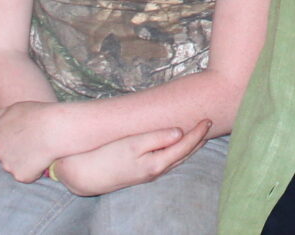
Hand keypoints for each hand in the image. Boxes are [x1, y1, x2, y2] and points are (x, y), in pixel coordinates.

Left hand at [0, 100, 71, 182]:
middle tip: (32, 142)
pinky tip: (43, 159)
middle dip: (15, 151)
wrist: (56, 128)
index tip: (25, 134)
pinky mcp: (20, 176)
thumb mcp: (15, 108)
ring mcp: (8, 166)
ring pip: (14, 166)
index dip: (12, 137)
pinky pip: (26, 176)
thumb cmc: (38, 114)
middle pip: (4, 154)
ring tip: (39, 150)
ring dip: (23, 162)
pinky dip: (34, 171)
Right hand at [50, 121, 212, 195]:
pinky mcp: (142, 172)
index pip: (185, 147)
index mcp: (157, 163)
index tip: (207, 119)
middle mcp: (156, 171)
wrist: (86, 175)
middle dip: (199, 140)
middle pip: (185, 155)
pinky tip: (177, 145)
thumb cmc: (107, 156)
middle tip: (209, 123)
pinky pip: (168, 160)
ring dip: (190, 147)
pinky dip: (178, 151)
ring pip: (177, 159)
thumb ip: (157, 138)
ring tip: (199, 133)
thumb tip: (180, 133)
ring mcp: (149, 173)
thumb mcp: (132, 144)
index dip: (198, 133)